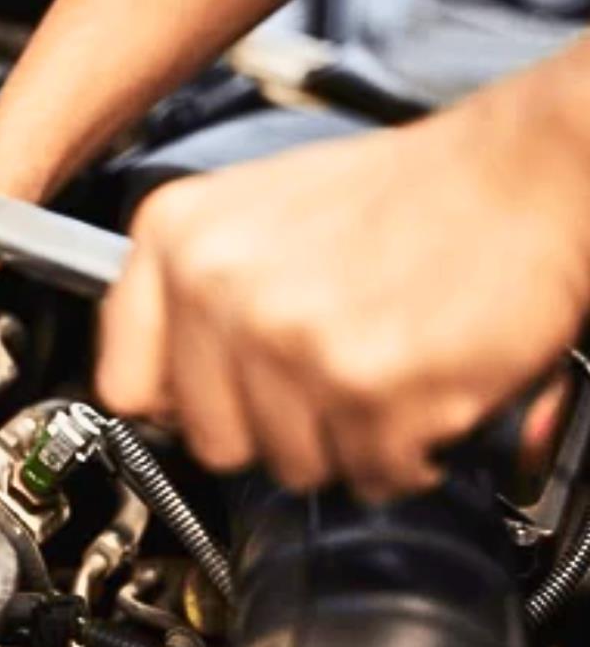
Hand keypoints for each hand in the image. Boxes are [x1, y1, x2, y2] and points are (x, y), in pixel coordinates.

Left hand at [97, 103, 589, 501]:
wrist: (523, 172)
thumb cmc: (400, 193)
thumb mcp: (253, 212)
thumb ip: (188, 295)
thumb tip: (154, 387)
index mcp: (176, 236)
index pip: (122, 385)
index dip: (177, 406)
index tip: (210, 404)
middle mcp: (217, 285)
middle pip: (208, 441)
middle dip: (271, 429)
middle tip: (322, 379)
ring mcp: (288, 337)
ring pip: (289, 467)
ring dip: (342, 440)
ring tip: (377, 369)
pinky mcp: (365, 384)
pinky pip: (369, 474)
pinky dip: (403, 452)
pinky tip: (417, 388)